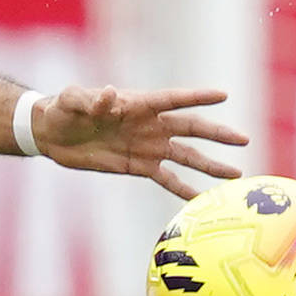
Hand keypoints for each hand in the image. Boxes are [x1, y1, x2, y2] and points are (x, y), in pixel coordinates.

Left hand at [32, 84, 249, 198]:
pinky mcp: (138, 167)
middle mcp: (150, 124)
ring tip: (237, 175)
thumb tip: (108, 95)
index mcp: (137, 103)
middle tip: (244, 139)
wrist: (51, 133)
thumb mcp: (70, 100)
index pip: (173, 99)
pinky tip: (204, 201)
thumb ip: (89, 100)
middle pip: (190, 128)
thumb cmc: (61, 109)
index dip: (196, 97)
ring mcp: (147, 146)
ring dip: (211, 165)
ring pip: (186, 156)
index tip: (223, 95)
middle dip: (217, 134)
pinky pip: (167, 180)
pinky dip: (185, 190)